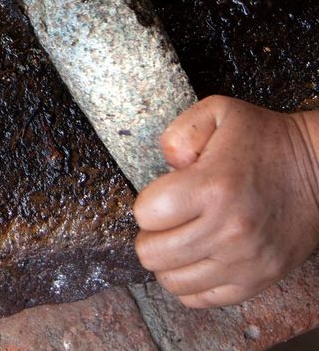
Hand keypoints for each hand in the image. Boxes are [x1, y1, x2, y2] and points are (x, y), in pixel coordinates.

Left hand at [134, 95, 318, 307]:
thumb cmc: (264, 139)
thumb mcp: (218, 112)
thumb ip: (179, 132)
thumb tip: (167, 164)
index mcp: (212, 186)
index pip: (146, 214)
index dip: (146, 203)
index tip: (160, 195)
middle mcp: (228, 229)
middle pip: (153, 254)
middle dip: (150, 234)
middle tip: (164, 220)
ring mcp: (244, 260)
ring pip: (173, 282)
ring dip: (167, 260)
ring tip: (178, 238)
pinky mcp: (258, 279)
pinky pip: (202, 299)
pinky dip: (189, 282)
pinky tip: (195, 257)